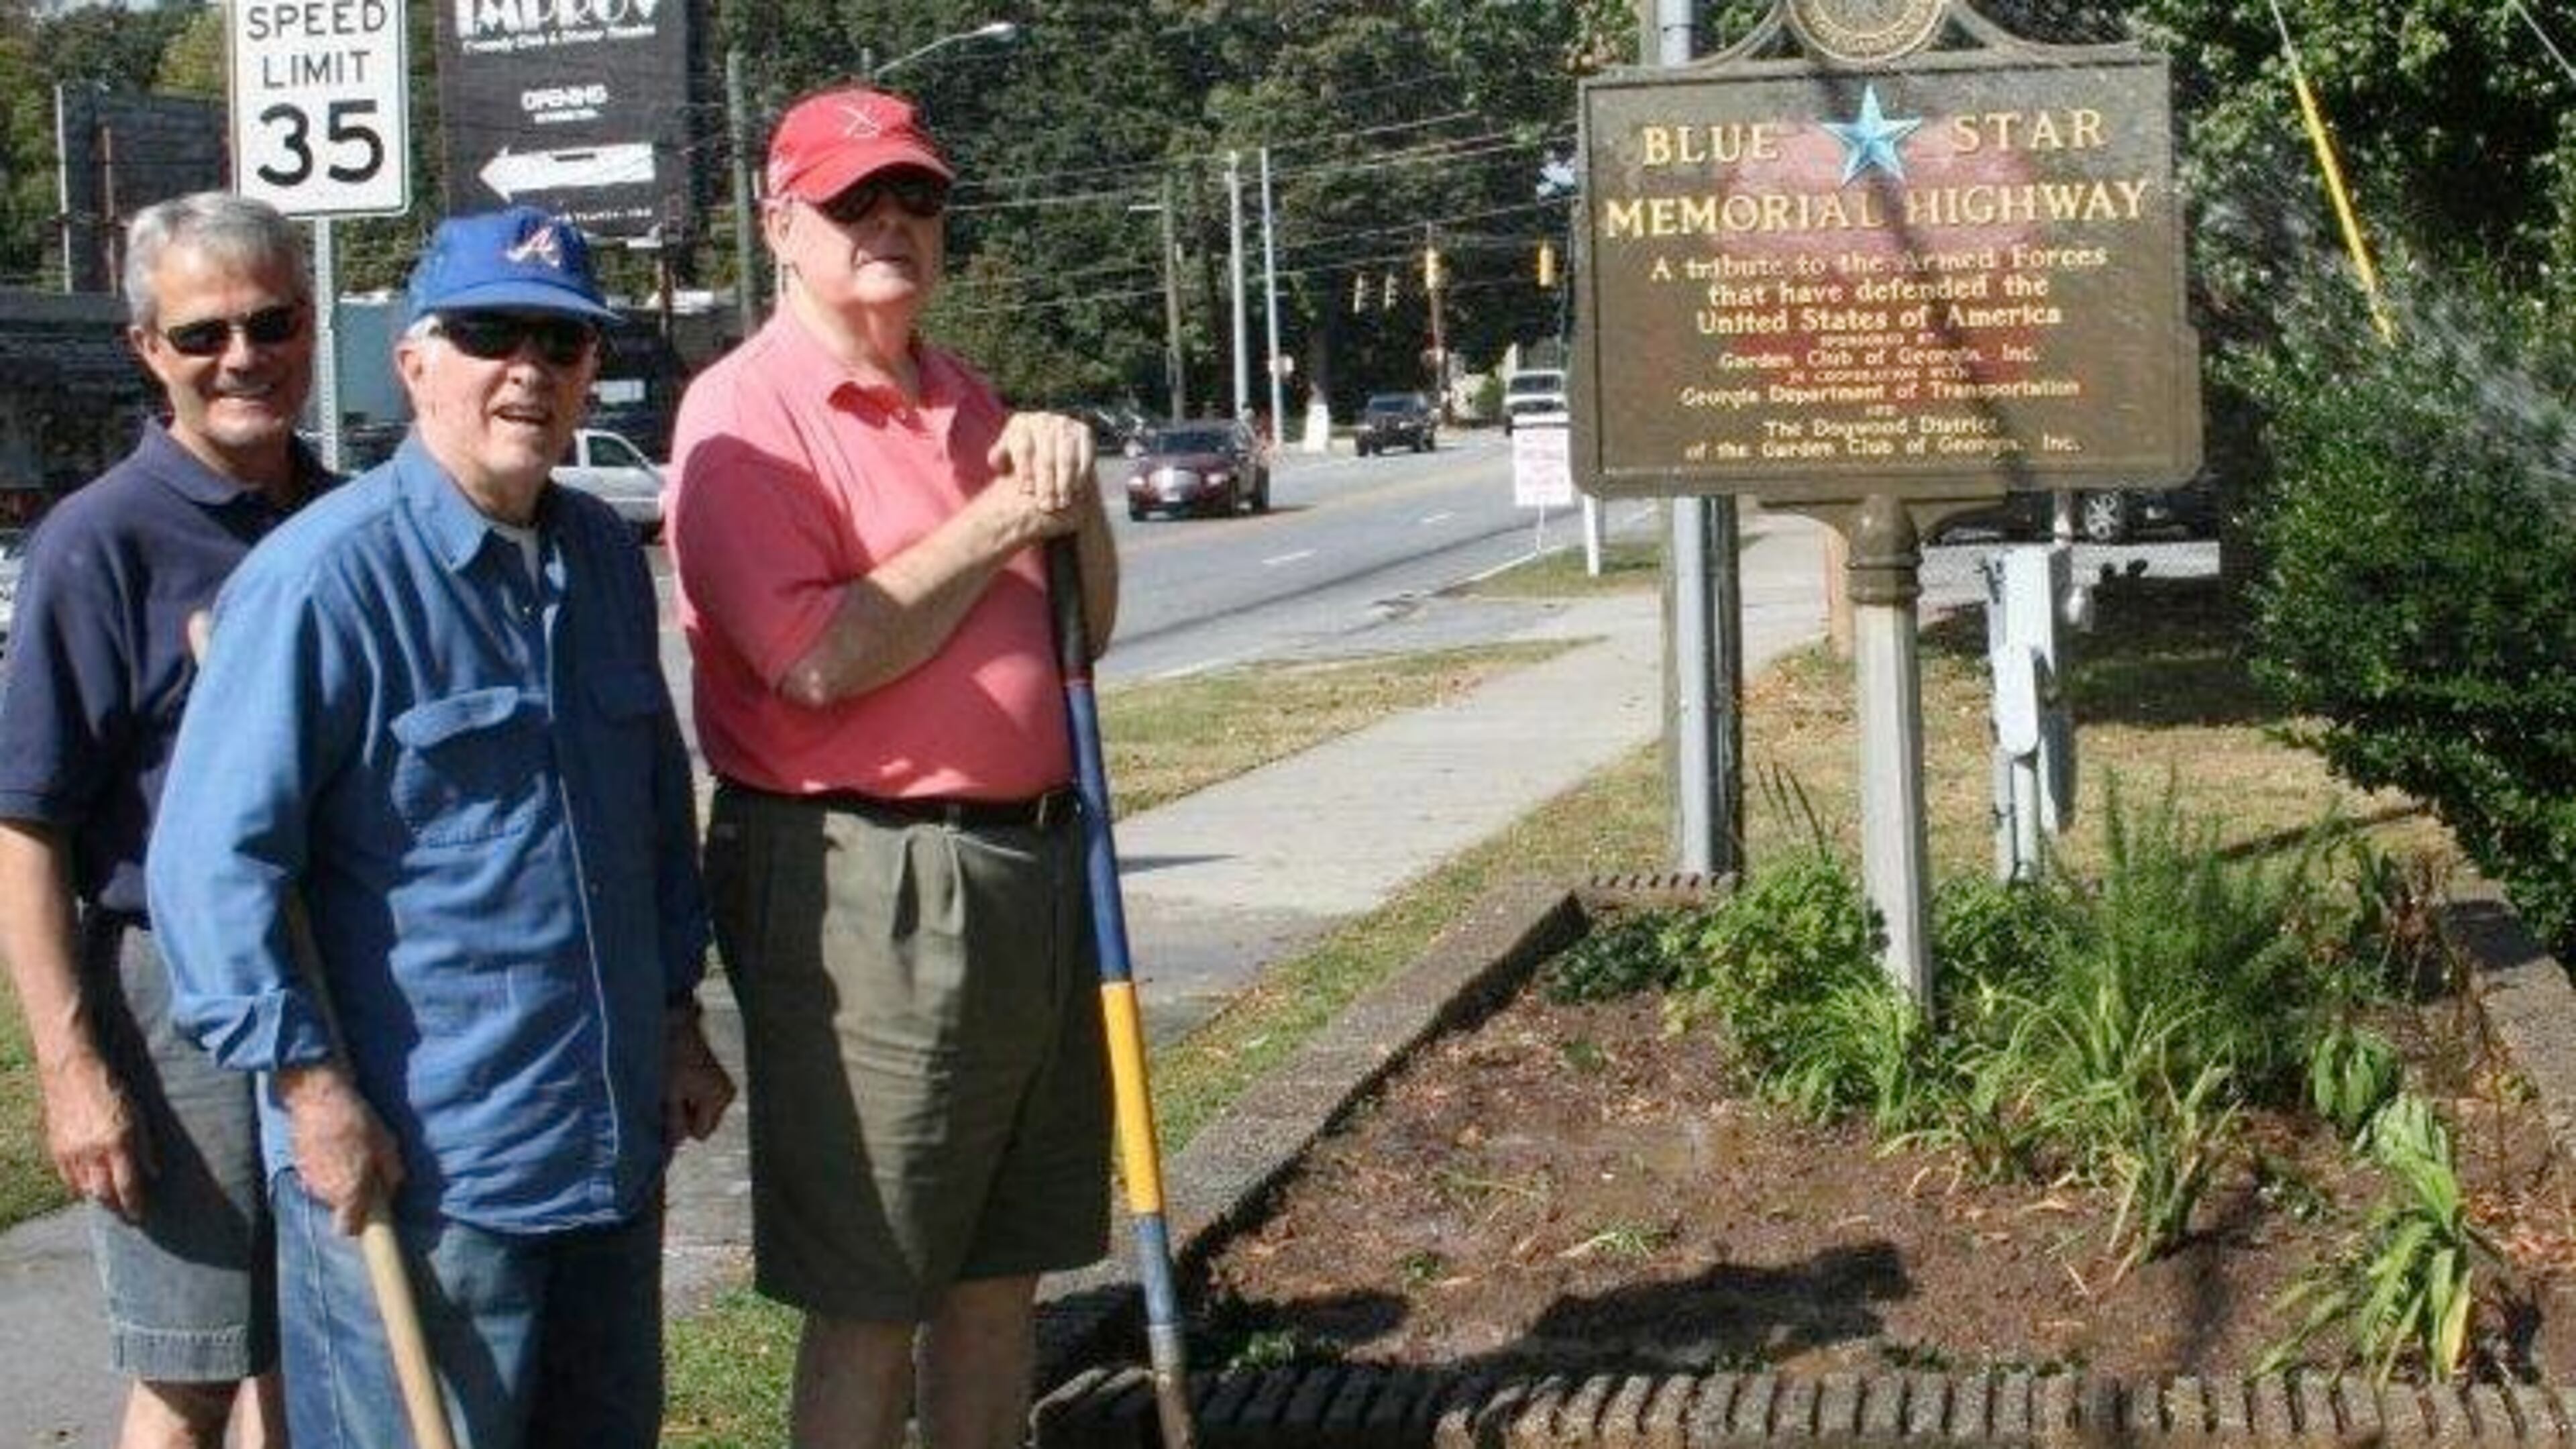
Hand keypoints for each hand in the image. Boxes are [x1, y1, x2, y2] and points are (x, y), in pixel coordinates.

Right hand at [41, 1048, 151, 1221]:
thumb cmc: (112, 1090)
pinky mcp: (56, 1150)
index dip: (135, 1205)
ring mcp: (72, 1153)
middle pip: (105, 1194)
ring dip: (99, 1199)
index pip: (129, 1186)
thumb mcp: (139, 1116)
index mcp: (119, 1143)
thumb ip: (146, 1147)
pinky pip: (68, 1179)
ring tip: (111, 1203)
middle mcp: (94, 1152)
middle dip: (117, 1208)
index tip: (142, 1216)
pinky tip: (89, 1188)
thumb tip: (154, 1173)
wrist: (73, 1072)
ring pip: (85, 1189)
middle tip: (127, 1216)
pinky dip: (80, 1187)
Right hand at [277, 1064, 402, 1235]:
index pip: (347, 1229)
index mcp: (348, 1192)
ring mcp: (307, 1178)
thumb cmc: (357, 1122)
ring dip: (338, 1179)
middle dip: (352, 1196)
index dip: (359, 1224)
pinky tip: (334, 1147)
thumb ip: (391, 1174)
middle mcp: (324, 1192)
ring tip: (350, 1153)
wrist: (318, 1097)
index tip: (370, 1212)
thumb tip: (392, 1189)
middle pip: (340, 1207)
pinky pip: (316, 1176)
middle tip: (365, 1171)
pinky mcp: (298, 1164)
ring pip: (327, 1191)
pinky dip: (325, 1167)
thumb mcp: (386, 1145)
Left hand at [661, 1008, 734, 1148]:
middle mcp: (726, 1093)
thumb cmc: (671, 1055)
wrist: (676, 1023)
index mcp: (718, 1098)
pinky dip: (689, 1095)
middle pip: (703, 1124)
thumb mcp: (668, 1094)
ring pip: (701, 1112)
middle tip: (668, 1097)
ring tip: (673, 1085)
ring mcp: (724, 1085)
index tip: (667, 1111)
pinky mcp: (717, 1078)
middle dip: (684, 1117)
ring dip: (685, 1106)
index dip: (680, 1127)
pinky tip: (679, 1080)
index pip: (700, 1134)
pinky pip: (702, 1099)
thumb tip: (672, 1145)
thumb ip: (672, 1123)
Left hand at [987, 412, 1096, 527]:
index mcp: (1020, 423)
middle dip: (1046, 484)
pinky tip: (1076, 491)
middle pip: (1046, 456)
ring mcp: (1065, 424)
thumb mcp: (1006, 453)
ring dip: (1065, 482)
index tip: (1027, 491)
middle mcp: (1043, 419)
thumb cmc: (1021, 454)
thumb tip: (995, 460)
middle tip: (1046, 505)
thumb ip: (999, 457)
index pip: (1023, 449)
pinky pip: (1085, 454)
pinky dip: (1081, 474)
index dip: (1025, 471)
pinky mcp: (1083, 431)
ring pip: (1066, 457)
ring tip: (1063, 502)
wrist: (1048, 440)